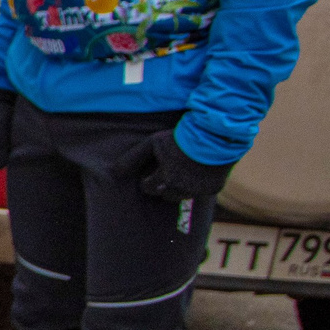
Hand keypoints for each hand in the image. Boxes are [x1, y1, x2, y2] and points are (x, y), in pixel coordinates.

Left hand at [112, 125, 233, 200]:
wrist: (215, 135)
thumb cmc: (180, 138)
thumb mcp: (153, 143)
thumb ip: (134, 157)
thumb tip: (114, 171)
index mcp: (165, 179)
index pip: (148, 188)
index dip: (147, 180)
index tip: (149, 174)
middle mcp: (181, 188)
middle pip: (165, 194)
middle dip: (163, 185)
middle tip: (167, 172)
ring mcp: (199, 190)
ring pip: (182, 195)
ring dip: (179, 187)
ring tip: (181, 172)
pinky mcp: (214, 189)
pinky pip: (200, 192)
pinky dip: (197, 185)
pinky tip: (197, 172)